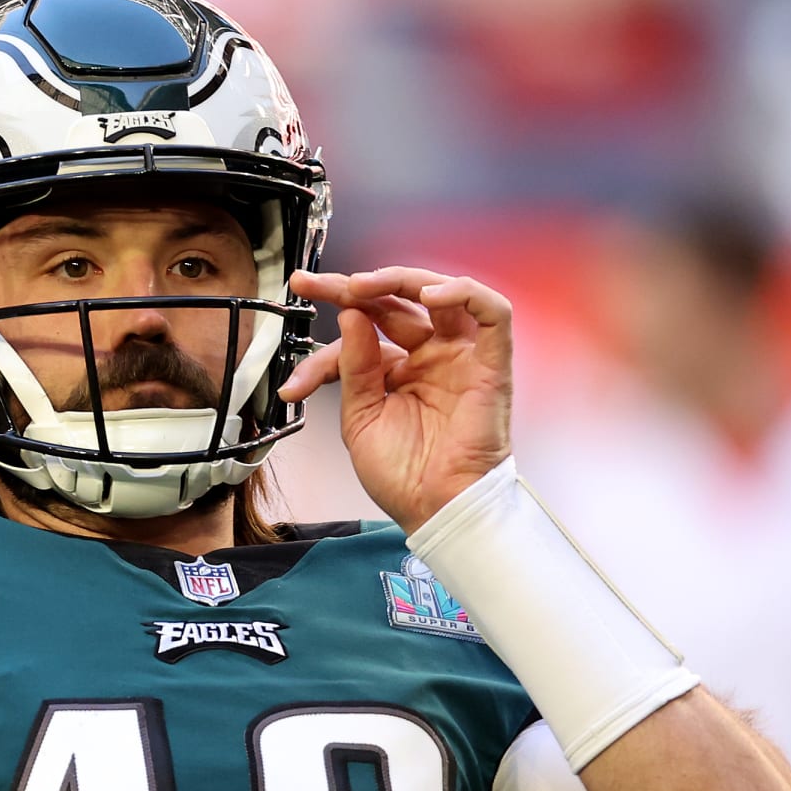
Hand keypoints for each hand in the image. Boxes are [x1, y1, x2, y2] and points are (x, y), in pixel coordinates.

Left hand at [278, 267, 512, 533]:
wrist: (434, 509)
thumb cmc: (402, 476)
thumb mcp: (359, 417)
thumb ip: (354, 367)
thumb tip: (349, 316)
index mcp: (398, 371)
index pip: (363, 328)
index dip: (330, 320)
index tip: (298, 302)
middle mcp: (429, 357)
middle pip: (397, 302)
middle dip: (353, 286)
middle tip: (316, 284)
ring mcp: (460, 358)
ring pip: (441, 295)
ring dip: (402, 280)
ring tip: (362, 286)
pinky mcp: (491, 365)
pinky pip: (492, 313)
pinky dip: (464, 294)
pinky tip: (428, 297)